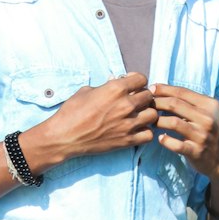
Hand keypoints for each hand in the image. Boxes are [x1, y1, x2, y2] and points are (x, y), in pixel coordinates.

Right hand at [31, 72, 157, 165]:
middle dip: (143, 96)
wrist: (65, 136)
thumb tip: (115, 82)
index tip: (133, 84)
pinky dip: (145, 131)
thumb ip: (105, 86)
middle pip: (149, 96)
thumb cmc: (72, 112)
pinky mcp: (127, 140)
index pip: (142, 79)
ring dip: (147, 113)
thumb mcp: (87, 91)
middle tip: (135, 100)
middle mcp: (125, 105)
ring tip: (138, 115)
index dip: (138, 80)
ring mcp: (128, 123)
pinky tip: (137, 129)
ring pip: (153, 115)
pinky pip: (149, 134)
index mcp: (115, 89)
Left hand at [149, 83, 218, 184]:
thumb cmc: (207, 130)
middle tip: (147, 105)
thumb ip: (188, 102)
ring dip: (158, 121)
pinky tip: (161, 138)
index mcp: (209, 105)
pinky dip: (165, 140)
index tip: (150, 89)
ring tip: (152, 122)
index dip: (163, 89)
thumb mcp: (205, 112)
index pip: (182, 92)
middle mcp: (207, 118)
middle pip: (175, 104)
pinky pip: (176, 144)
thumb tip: (160, 90)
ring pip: (173, 122)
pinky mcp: (196, 151)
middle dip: (157, 102)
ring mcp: (202, 135)